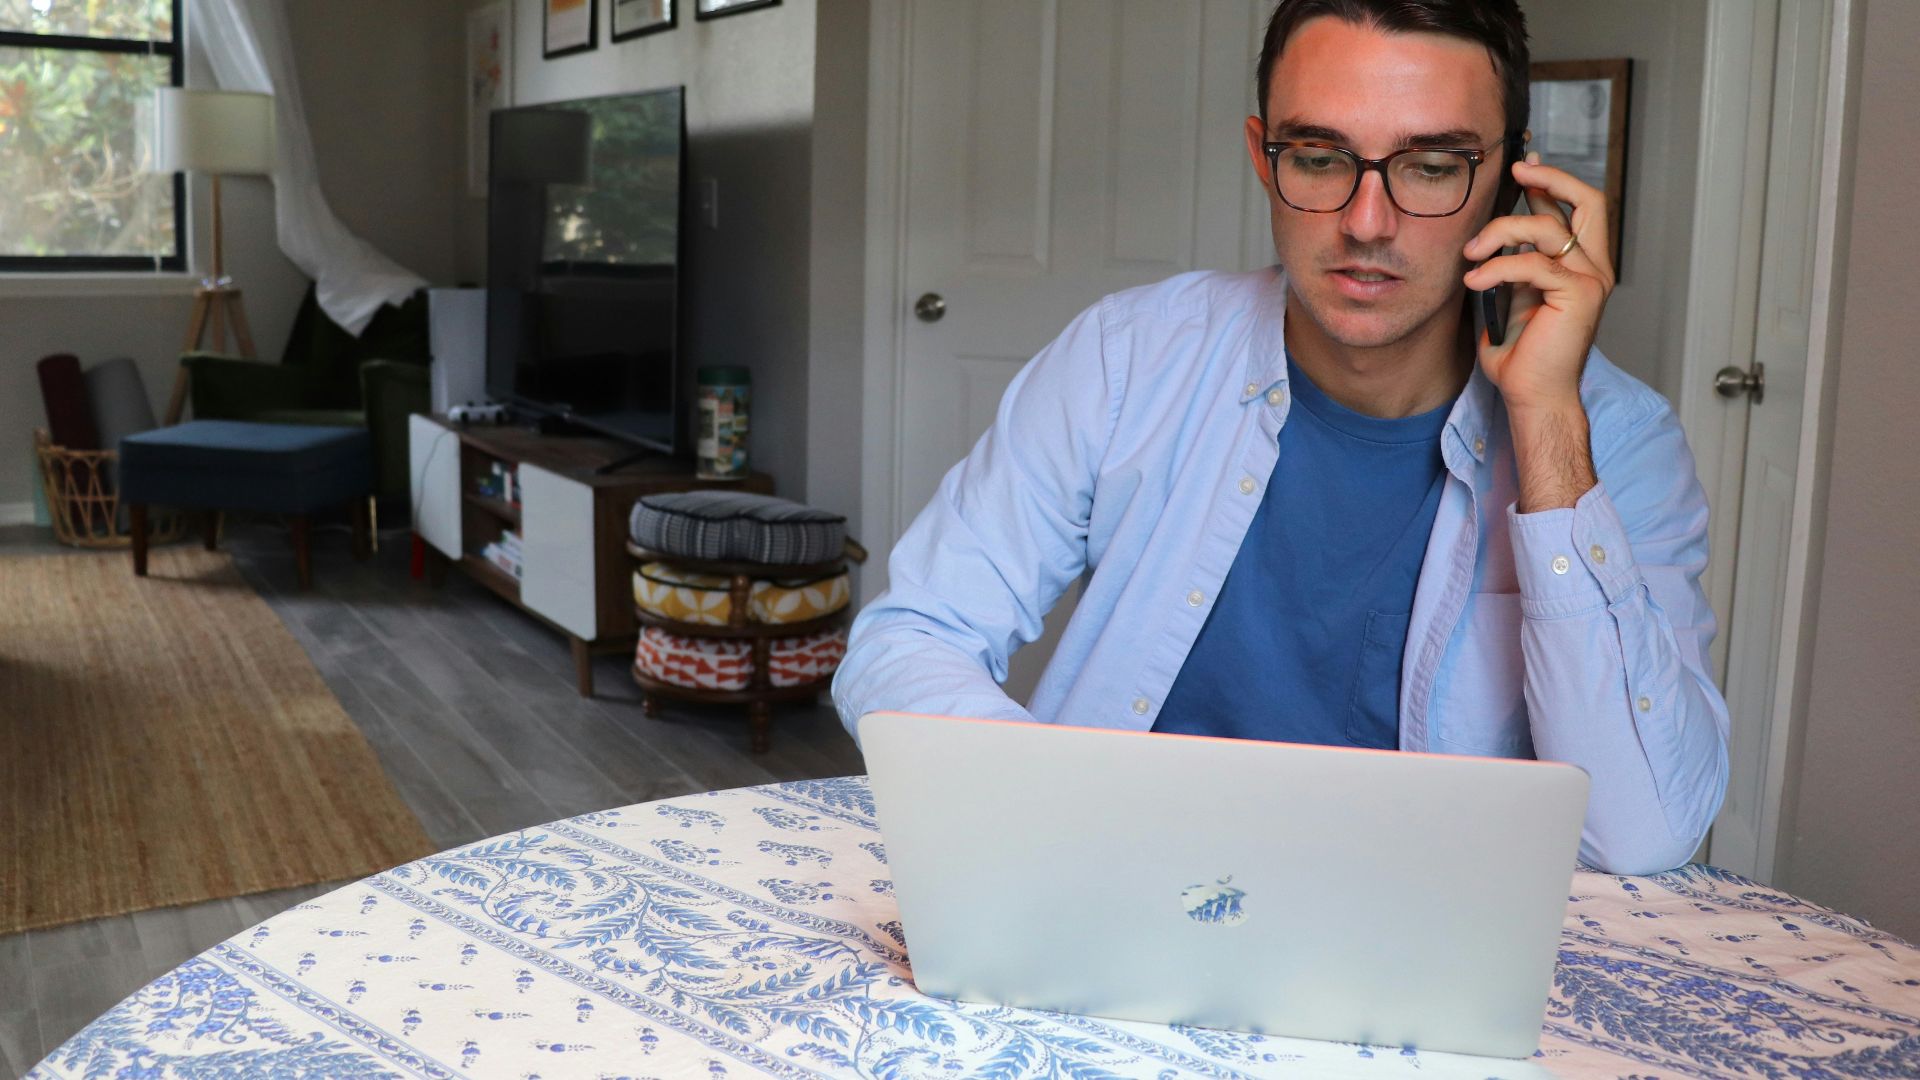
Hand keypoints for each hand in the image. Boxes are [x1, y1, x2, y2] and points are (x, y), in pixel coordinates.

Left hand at [1461, 152, 1616, 415]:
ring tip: (1471, 253)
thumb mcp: (1511, 297)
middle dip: (1552, 180)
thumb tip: (1493, 237)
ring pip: (1547, 229)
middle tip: (1516, 174)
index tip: (1522, 168)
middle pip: (1589, 202)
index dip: (1551, 183)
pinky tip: (1475, 280)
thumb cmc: (1521, 356)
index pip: (1577, 210)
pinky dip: (1498, 268)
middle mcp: (1594, 268)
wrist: (1533, 395)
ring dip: (1501, 232)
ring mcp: (1591, 280)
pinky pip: (1532, 264)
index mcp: (1581, 266)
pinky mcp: (1579, 295)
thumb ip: (1513, 265)